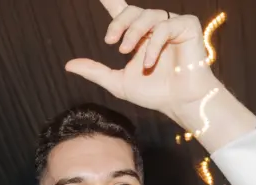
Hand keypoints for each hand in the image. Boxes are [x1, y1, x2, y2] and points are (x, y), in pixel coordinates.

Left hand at [66, 2, 219, 122]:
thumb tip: (68, 65)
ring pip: (148, 15)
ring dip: (134, 33)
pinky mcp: (187, 26)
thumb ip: (95, 71)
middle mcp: (155, 26)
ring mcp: (172, 24)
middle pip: (133, 11)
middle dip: (118, 24)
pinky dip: (153, 44)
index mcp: (139, 36)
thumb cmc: (154, 92)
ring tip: (127, 53)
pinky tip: (148, 63)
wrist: (179, 103)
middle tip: (110, 42)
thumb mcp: (117, 83)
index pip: (121, 10)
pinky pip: (165, 26)